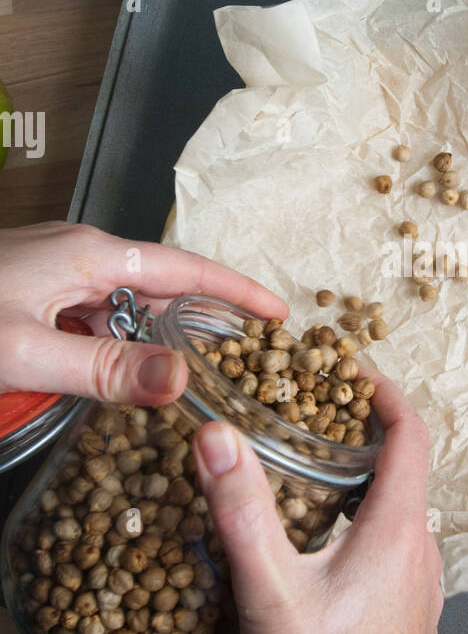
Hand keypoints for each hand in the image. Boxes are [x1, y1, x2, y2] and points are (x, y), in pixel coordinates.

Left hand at [0, 221, 286, 405]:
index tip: (277, 313)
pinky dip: (115, 341)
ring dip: (152, 338)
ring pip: (123, 305)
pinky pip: (92, 313)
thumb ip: (103, 368)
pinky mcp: (32, 288)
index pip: (185, 269)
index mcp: (90, 255)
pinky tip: (118, 371)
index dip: (236, 291)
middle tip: (242, 357)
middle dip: (201, 320)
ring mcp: (53, 269)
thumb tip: (182, 380)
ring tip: (190, 374)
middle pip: (159, 287)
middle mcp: (78, 253)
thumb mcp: (25, 352)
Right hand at [193, 370, 441, 633]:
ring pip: (398, 512)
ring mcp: (422, 587)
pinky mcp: (411, 616)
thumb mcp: (269, 588)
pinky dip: (364, 524)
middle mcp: (423, 551)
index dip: (385, 392)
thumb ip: (242, 508)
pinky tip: (319, 545)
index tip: (351, 369)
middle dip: (361, 434)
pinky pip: (395, 548)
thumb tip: (217, 436)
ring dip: (361, 483)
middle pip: (403, 469)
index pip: (411, 433)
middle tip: (310, 414)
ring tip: (307, 471)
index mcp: (399, 531)